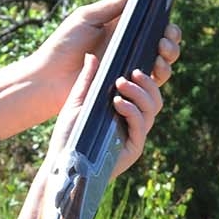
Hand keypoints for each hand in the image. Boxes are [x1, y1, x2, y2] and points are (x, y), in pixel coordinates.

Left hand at [31, 0, 183, 111]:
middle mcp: (130, 50)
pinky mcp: (125, 90)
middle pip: (165, 46)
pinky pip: (151, 86)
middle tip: (164, 39)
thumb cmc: (63, 44)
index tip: (168, 24)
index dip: (167, 26)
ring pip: (163, 66)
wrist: (48, 77)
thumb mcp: (88, 18)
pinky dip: (157, 77)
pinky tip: (149, 69)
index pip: (155, 26)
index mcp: (123, 30)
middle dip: (172, 41)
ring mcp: (128, 70)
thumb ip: (113, 4)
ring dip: (168, 59)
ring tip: (159, 53)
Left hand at [42, 44, 165, 179]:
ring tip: (121, 85)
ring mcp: (135, 135)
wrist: (62, 162)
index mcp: (125, 110)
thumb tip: (92, 55)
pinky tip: (118, 102)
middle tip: (131, 74)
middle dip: (146, 82)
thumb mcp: (78, 101)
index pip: (146, 90)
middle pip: (155, 98)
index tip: (137, 63)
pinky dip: (132, 110)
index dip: (149, 76)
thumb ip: (88, 80)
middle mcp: (134, 122)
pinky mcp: (133, 148)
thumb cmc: (69, 133)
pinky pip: (140, 126)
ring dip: (139, 93)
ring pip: (152, 109)